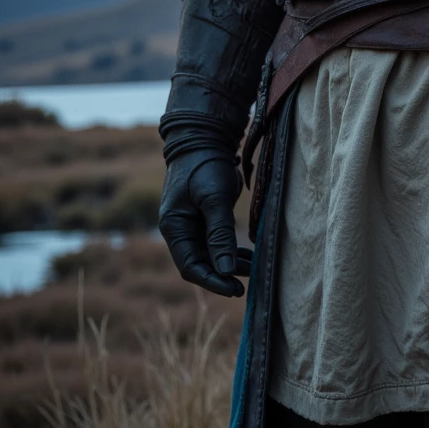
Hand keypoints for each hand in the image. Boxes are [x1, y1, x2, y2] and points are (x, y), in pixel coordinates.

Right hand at [158, 147, 251, 297]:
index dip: (212, 281)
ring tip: (254, 269)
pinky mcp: (205, 218)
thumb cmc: (205, 165)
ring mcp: (192, 224)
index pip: (190, 266)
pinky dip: (231, 251)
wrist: (204, 138)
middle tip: (246, 286)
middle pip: (200, 263)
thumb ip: (219, 233)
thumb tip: (224, 269)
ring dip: (230, 264)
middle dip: (222, 275)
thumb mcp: (214, 198)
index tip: (235, 289)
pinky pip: (217, 242)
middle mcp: (180, 229)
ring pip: (211, 254)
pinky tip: (249, 256)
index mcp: (174, 226)